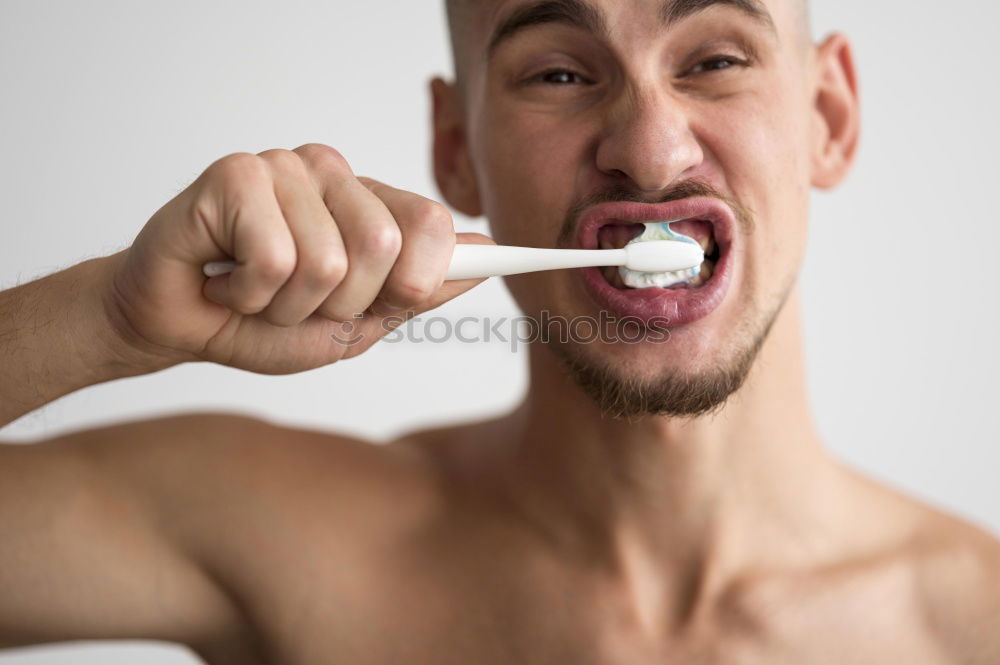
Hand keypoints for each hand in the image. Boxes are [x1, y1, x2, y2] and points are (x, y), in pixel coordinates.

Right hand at [105, 143, 491, 373]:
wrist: (181, 325)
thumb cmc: (264, 322)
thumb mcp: (356, 323)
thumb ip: (417, 291)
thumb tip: (486, 257)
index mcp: (367, 202)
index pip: (431, 223)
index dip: (424, 276)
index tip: (412, 295)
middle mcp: (331, 174)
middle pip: (384, 246)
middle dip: (341, 305)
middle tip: (298, 302)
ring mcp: (284, 168)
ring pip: (327, 261)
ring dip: (287, 306)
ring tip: (256, 292)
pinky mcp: (236, 174)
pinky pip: (274, 259)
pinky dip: (248, 295)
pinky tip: (227, 280)